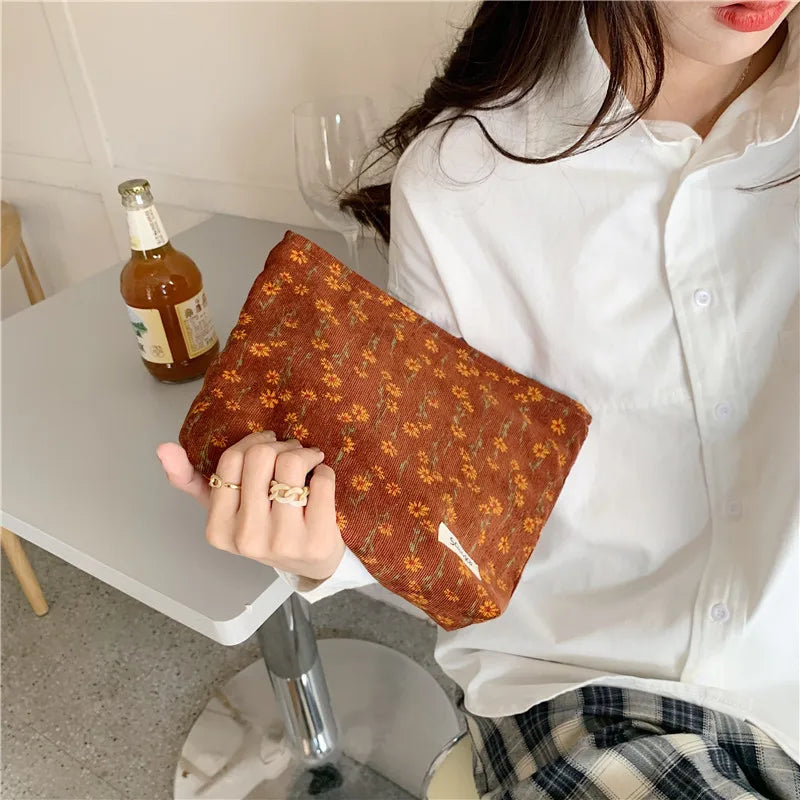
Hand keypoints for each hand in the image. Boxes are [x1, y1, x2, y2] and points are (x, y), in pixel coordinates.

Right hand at [157, 432, 344, 580]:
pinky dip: (324, 470)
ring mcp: (283, 541)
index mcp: (218, 530)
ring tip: (309, 460)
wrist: (311, 564)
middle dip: (281, 444)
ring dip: (305, 453)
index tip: (269, 444)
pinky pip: (322, 480)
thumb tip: (162, 448)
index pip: (231, 460)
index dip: (254, 442)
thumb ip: (190, 480)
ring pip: (291, 464)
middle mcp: (247, 538)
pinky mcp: (317, 539)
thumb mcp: (224, 510)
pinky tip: (321, 480)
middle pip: (261, 456)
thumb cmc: (266, 529)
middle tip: (292, 451)